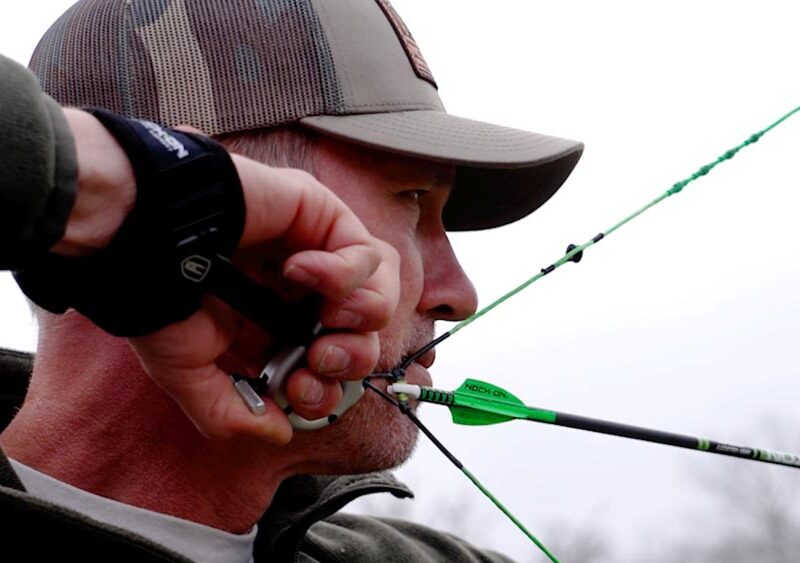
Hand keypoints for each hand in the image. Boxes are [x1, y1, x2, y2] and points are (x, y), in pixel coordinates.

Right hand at [55, 110, 399, 443]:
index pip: (331, 366)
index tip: (300, 392)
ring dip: (363, 318)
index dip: (329, 388)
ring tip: (327, 320)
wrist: (144, 241)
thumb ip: (230, 413)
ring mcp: (315, 253)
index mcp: (274, 330)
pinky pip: (365, 252)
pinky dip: (344, 272)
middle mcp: (301, 295)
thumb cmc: (160, 299)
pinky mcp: (321, 217)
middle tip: (320, 358)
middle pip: (365, 333)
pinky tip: (300, 271)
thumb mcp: (187, 372)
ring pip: (380, 291)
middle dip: (353, 359)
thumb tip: (280, 433)